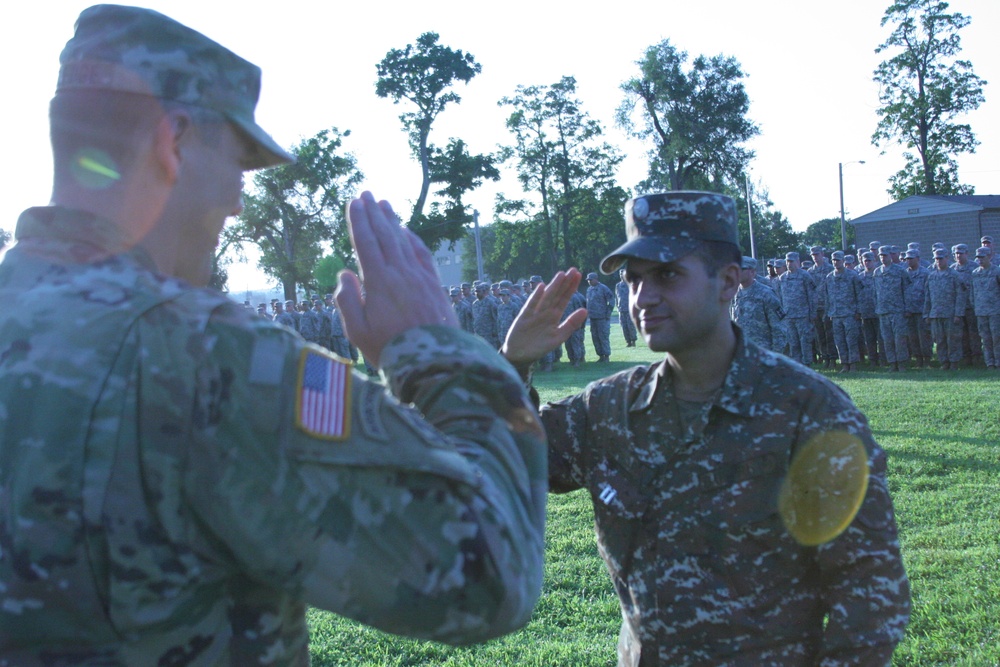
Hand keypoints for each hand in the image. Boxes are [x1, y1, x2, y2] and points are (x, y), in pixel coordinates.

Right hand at [335, 192, 457, 367]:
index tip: (353, 203)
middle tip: (367, 193)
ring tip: (385, 204)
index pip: (365, 243)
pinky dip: (413, 239)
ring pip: (404, 241)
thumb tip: (344, 273)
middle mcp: (400, 273)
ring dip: (393, 221)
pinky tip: (407, 232)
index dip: (359, 221)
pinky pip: (422, 254)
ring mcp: (420, 277)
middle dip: (374, 213)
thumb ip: (347, 301)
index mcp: (378, 282)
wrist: (433, 361)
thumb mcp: (358, 332)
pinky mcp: (435, 285)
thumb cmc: (390, 350)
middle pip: (384, 236)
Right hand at [501, 268, 587, 364]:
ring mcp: (534, 313)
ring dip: (553, 286)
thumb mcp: (559, 337)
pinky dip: (536, 297)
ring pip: (546, 298)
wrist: (520, 356)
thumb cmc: (539, 347)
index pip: (564, 299)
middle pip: (556, 295)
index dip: (571, 288)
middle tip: (573, 270)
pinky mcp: (523, 317)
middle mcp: (545, 312)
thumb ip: (571, 324)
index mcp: (554, 316)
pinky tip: (541, 287)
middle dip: (564, 283)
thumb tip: (585, 310)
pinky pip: (531, 306)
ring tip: (561, 274)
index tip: (578, 275)